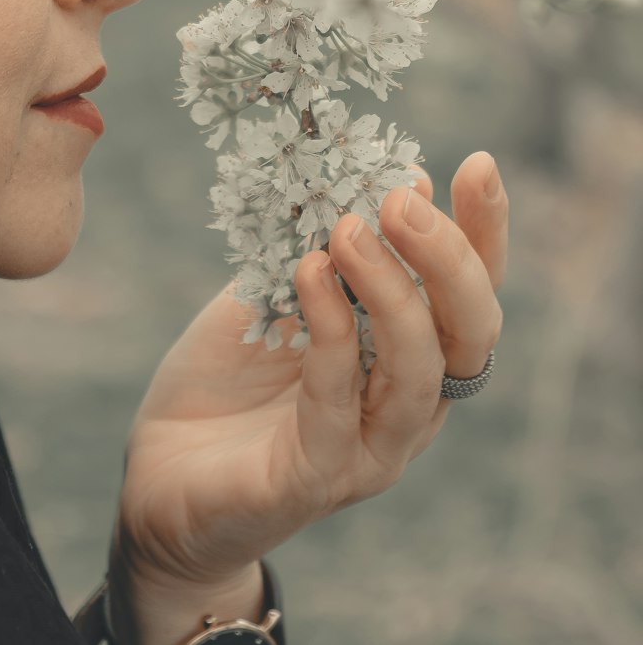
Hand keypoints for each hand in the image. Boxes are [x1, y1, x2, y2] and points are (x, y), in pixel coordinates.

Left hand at [110, 149, 506, 595]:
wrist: (160, 474)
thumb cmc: (226, 382)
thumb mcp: (274, 295)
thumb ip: (329, 251)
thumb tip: (394, 177)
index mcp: (407, 359)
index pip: (470, 295)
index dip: (484, 232)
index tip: (476, 164)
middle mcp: (408, 410)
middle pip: (470, 335)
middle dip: (448, 259)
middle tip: (400, 201)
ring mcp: (367, 452)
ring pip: (418, 372)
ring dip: (392, 292)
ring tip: (348, 231)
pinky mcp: (314, 480)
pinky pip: (338, 406)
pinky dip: (331, 335)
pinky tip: (309, 277)